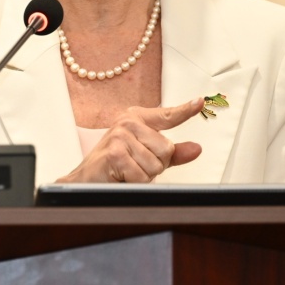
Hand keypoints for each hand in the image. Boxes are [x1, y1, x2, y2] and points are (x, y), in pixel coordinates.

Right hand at [60, 97, 204, 183]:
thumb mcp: (146, 156)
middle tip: (134, 165)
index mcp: (136, 119)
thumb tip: (196, 149)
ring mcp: (120, 135)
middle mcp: (128, 122)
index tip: (200, 102)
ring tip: (126, 171)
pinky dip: (134, 182)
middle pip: (166, 149)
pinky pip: (142, 176)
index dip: (184, 110)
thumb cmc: (114, 165)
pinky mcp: (114, 152)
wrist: (85, 179)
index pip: (167, 115)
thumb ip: (172, 153)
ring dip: (143, 176)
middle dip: (155, 166)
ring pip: (155, 165)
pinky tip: (120, 176)